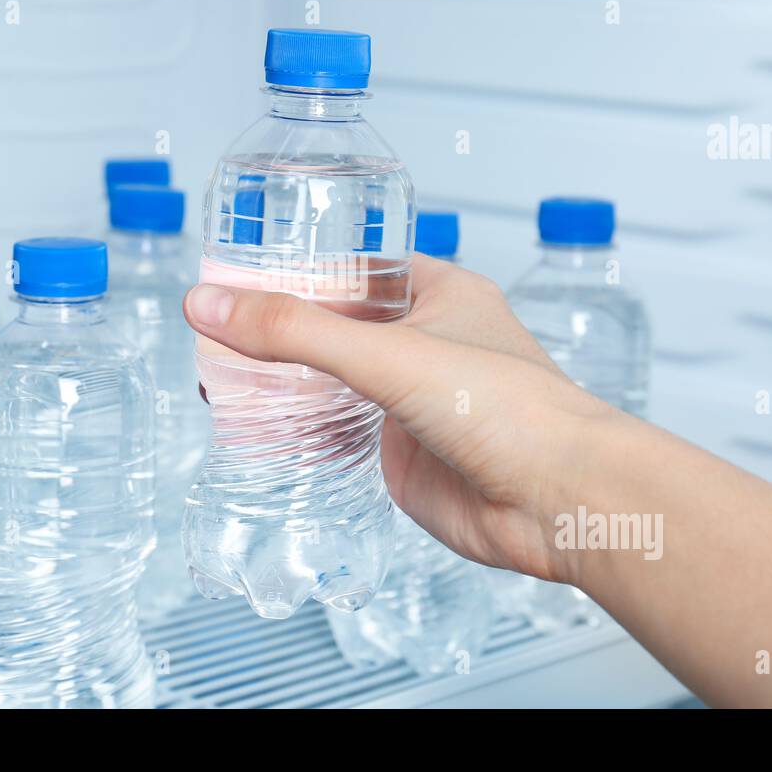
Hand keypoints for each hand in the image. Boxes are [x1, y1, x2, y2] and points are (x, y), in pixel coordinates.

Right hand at [182, 254, 620, 583]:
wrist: (560, 503)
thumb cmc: (513, 410)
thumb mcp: (389, 355)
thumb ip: (296, 332)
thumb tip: (211, 305)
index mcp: (438, 294)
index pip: (352, 268)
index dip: (295, 269)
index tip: (236, 275)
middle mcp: (426, 344)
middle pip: (334, 327)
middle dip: (278, 333)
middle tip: (214, 333)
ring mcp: (412, 401)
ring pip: (332, 383)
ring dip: (283, 384)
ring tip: (218, 380)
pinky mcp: (402, 454)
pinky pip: (338, 434)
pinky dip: (299, 432)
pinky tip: (260, 431)